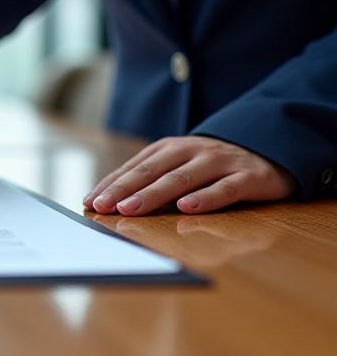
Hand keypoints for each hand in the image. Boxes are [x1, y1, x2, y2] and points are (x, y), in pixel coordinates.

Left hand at [83, 136, 294, 215]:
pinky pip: (224, 188)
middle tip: (102, 207)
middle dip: (123, 190)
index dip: (111, 185)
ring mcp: (220, 162)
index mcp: (170, 149)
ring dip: (153, 195)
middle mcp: (192, 151)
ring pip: (182, 179)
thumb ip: (151, 180)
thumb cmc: (212, 165)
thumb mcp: (179, 165)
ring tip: (130, 209)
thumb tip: (110, 202)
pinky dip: (205, 198)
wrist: (269, 149)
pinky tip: (187, 208)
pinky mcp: (248, 177)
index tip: (89, 202)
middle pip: (152, 172)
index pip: (134, 168)